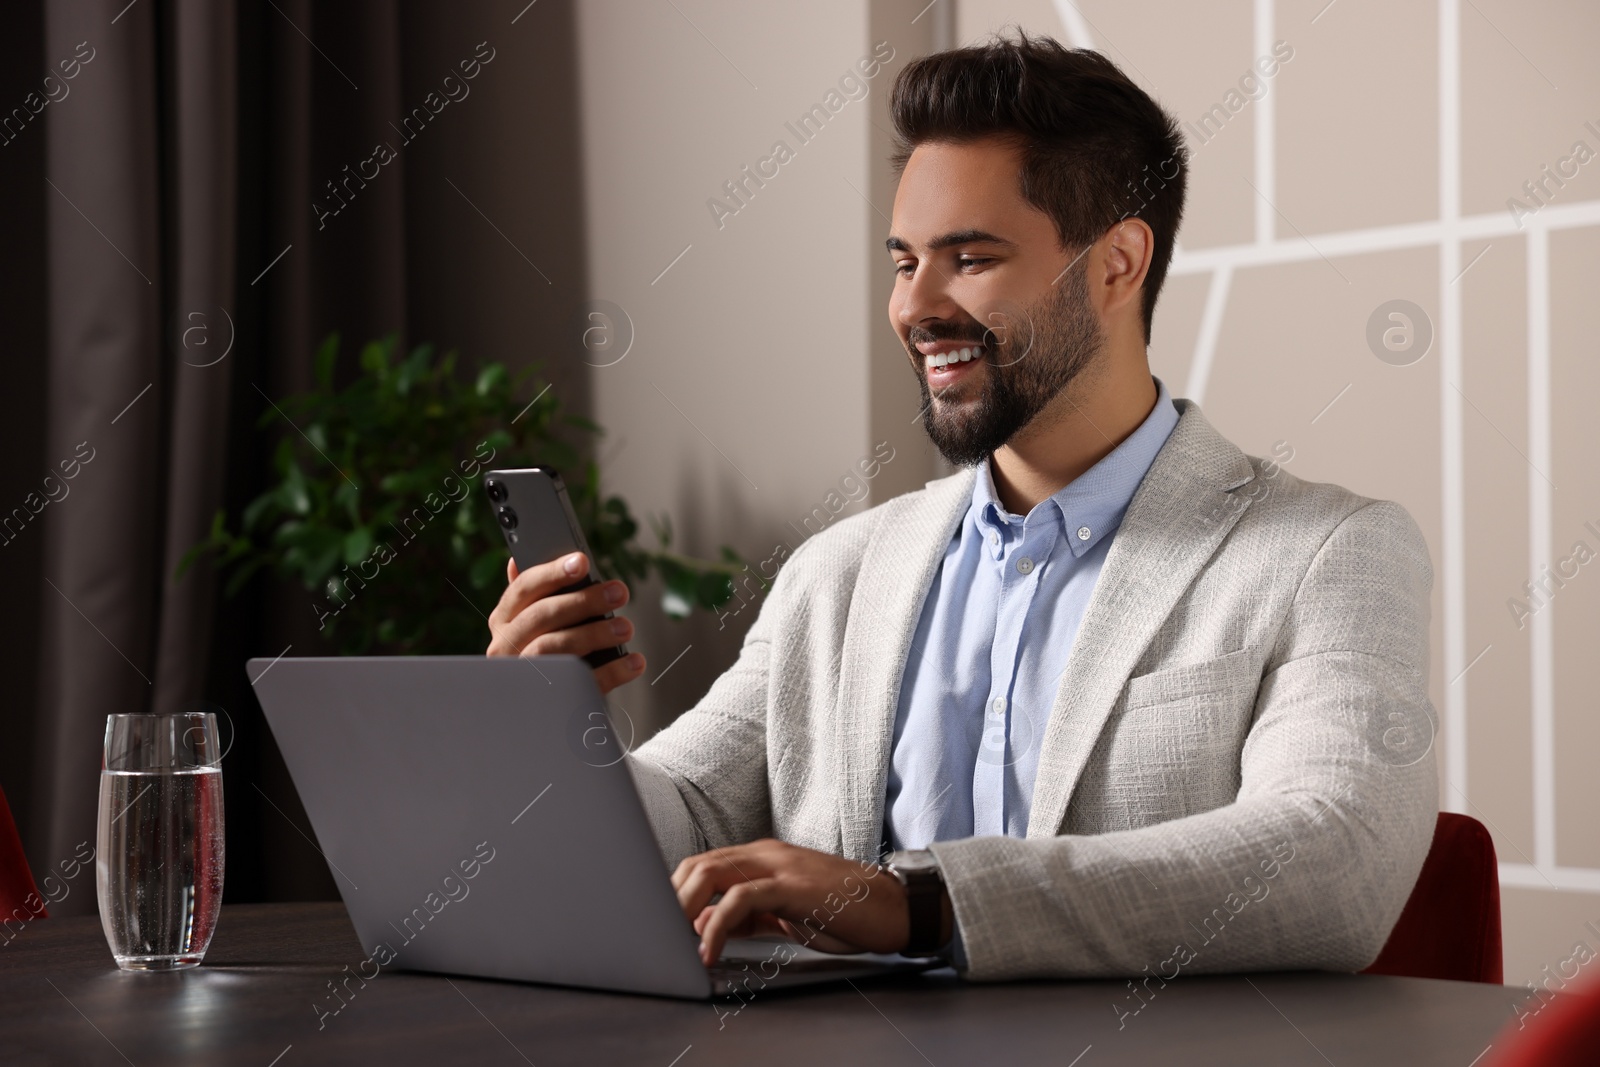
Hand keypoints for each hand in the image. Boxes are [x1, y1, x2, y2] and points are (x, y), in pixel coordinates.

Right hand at [486, 553, 645, 693]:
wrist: (539, 717)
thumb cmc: (545, 657)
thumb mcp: (531, 626)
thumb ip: (532, 598)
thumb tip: (515, 562)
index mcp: (505, 620)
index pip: (524, 588)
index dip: (553, 572)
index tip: (582, 562)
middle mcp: (506, 646)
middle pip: (542, 616)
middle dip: (584, 601)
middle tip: (620, 592)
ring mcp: (523, 676)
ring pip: (554, 648)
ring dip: (595, 634)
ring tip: (626, 628)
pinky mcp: (547, 702)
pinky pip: (580, 683)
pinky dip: (612, 671)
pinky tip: (634, 662)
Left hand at [671, 839, 905, 964]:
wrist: (892, 908)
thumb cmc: (842, 911)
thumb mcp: (783, 915)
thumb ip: (744, 916)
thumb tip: (701, 925)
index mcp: (761, 858)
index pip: (701, 865)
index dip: (673, 893)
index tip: (658, 925)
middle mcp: (765, 854)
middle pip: (697, 864)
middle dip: (668, 900)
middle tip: (657, 937)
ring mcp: (779, 865)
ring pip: (712, 872)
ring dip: (682, 908)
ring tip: (673, 943)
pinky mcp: (792, 884)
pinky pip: (741, 897)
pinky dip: (716, 924)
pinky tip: (709, 949)